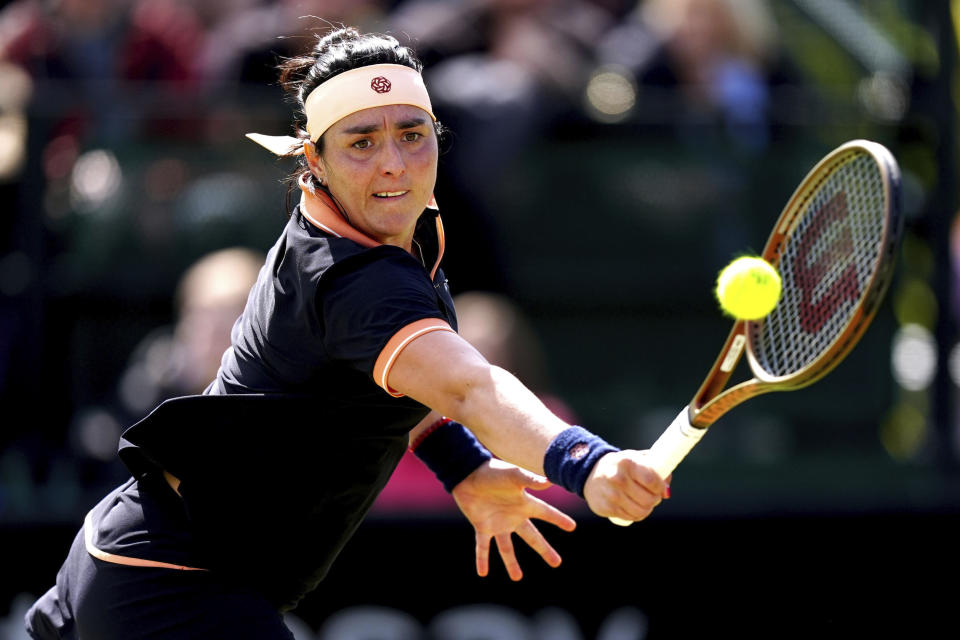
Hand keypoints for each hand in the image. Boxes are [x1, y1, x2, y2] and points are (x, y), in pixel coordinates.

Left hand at [452, 459, 576, 580]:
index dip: (559, 520)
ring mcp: (498, 523)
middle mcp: (513, 516)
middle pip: (532, 537)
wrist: (468, 473)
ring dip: (511, 563)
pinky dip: (482, 559)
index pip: (546, 514)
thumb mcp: (514, 475)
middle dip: (544, 550)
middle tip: (557, 563)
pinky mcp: (482, 527)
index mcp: (524, 503)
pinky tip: (482, 573)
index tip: (572, 527)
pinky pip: (483, 547)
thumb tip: (549, 481)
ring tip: (517, 578)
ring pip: (507, 548)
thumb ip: (530, 479)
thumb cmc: (493, 471)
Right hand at [582, 450, 669, 522]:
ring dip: (647, 509)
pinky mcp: (606, 508)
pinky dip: (636, 514)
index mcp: (627, 462)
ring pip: (641, 511)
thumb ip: (656, 469)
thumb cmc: (620, 466)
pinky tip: (634, 507)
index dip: (660, 487)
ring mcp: (611, 495)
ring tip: (645, 502)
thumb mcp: (636, 459)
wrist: (591, 472)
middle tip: (653, 496)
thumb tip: (666, 491)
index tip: (661, 488)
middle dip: (655, 499)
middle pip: (649, 499)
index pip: (652, 480)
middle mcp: (618, 478)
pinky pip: (631, 517)